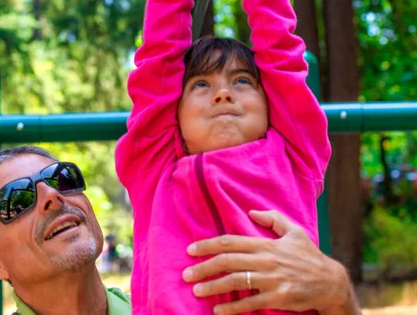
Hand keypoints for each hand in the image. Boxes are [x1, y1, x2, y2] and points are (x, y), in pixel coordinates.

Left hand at [182, 210, 359, 314]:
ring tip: (196, 291)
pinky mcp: (278, 298)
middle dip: (204, 268)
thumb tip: (251, 212)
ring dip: (213, 287)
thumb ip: (272, 218)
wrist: (331, 282)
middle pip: (228, 262)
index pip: (230, 241)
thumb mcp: (294, 231)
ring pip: (236, 282)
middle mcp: (266, 260)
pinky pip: (250, 303)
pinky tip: (218, 310)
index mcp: (266, 244)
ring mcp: (272, 280)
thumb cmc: (309, 256)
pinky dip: (232, 307)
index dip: (208, 245)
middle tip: (186, 274)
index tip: (190, 250)